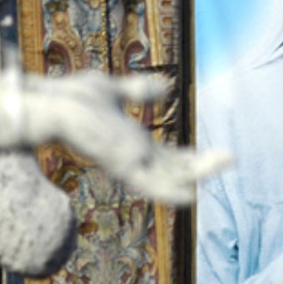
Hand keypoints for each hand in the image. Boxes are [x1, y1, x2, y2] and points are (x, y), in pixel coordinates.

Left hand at [10, 71, 230, 203]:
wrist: (51, 105)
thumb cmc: (73, 99)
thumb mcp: (113, 90)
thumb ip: (138, 91)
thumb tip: (165, 86)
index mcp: (133, 146)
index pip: (170, 159)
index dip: (194, 159)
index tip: (220, 155)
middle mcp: (133, 158)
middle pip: (176, 169)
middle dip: (204, 165)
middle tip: (232, 156)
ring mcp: (128, 162)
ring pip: (170, 175)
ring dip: (199, 171)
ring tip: (228, 159)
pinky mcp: (120, 163)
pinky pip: (149, 184)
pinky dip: (170, 192)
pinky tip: (190, 197)